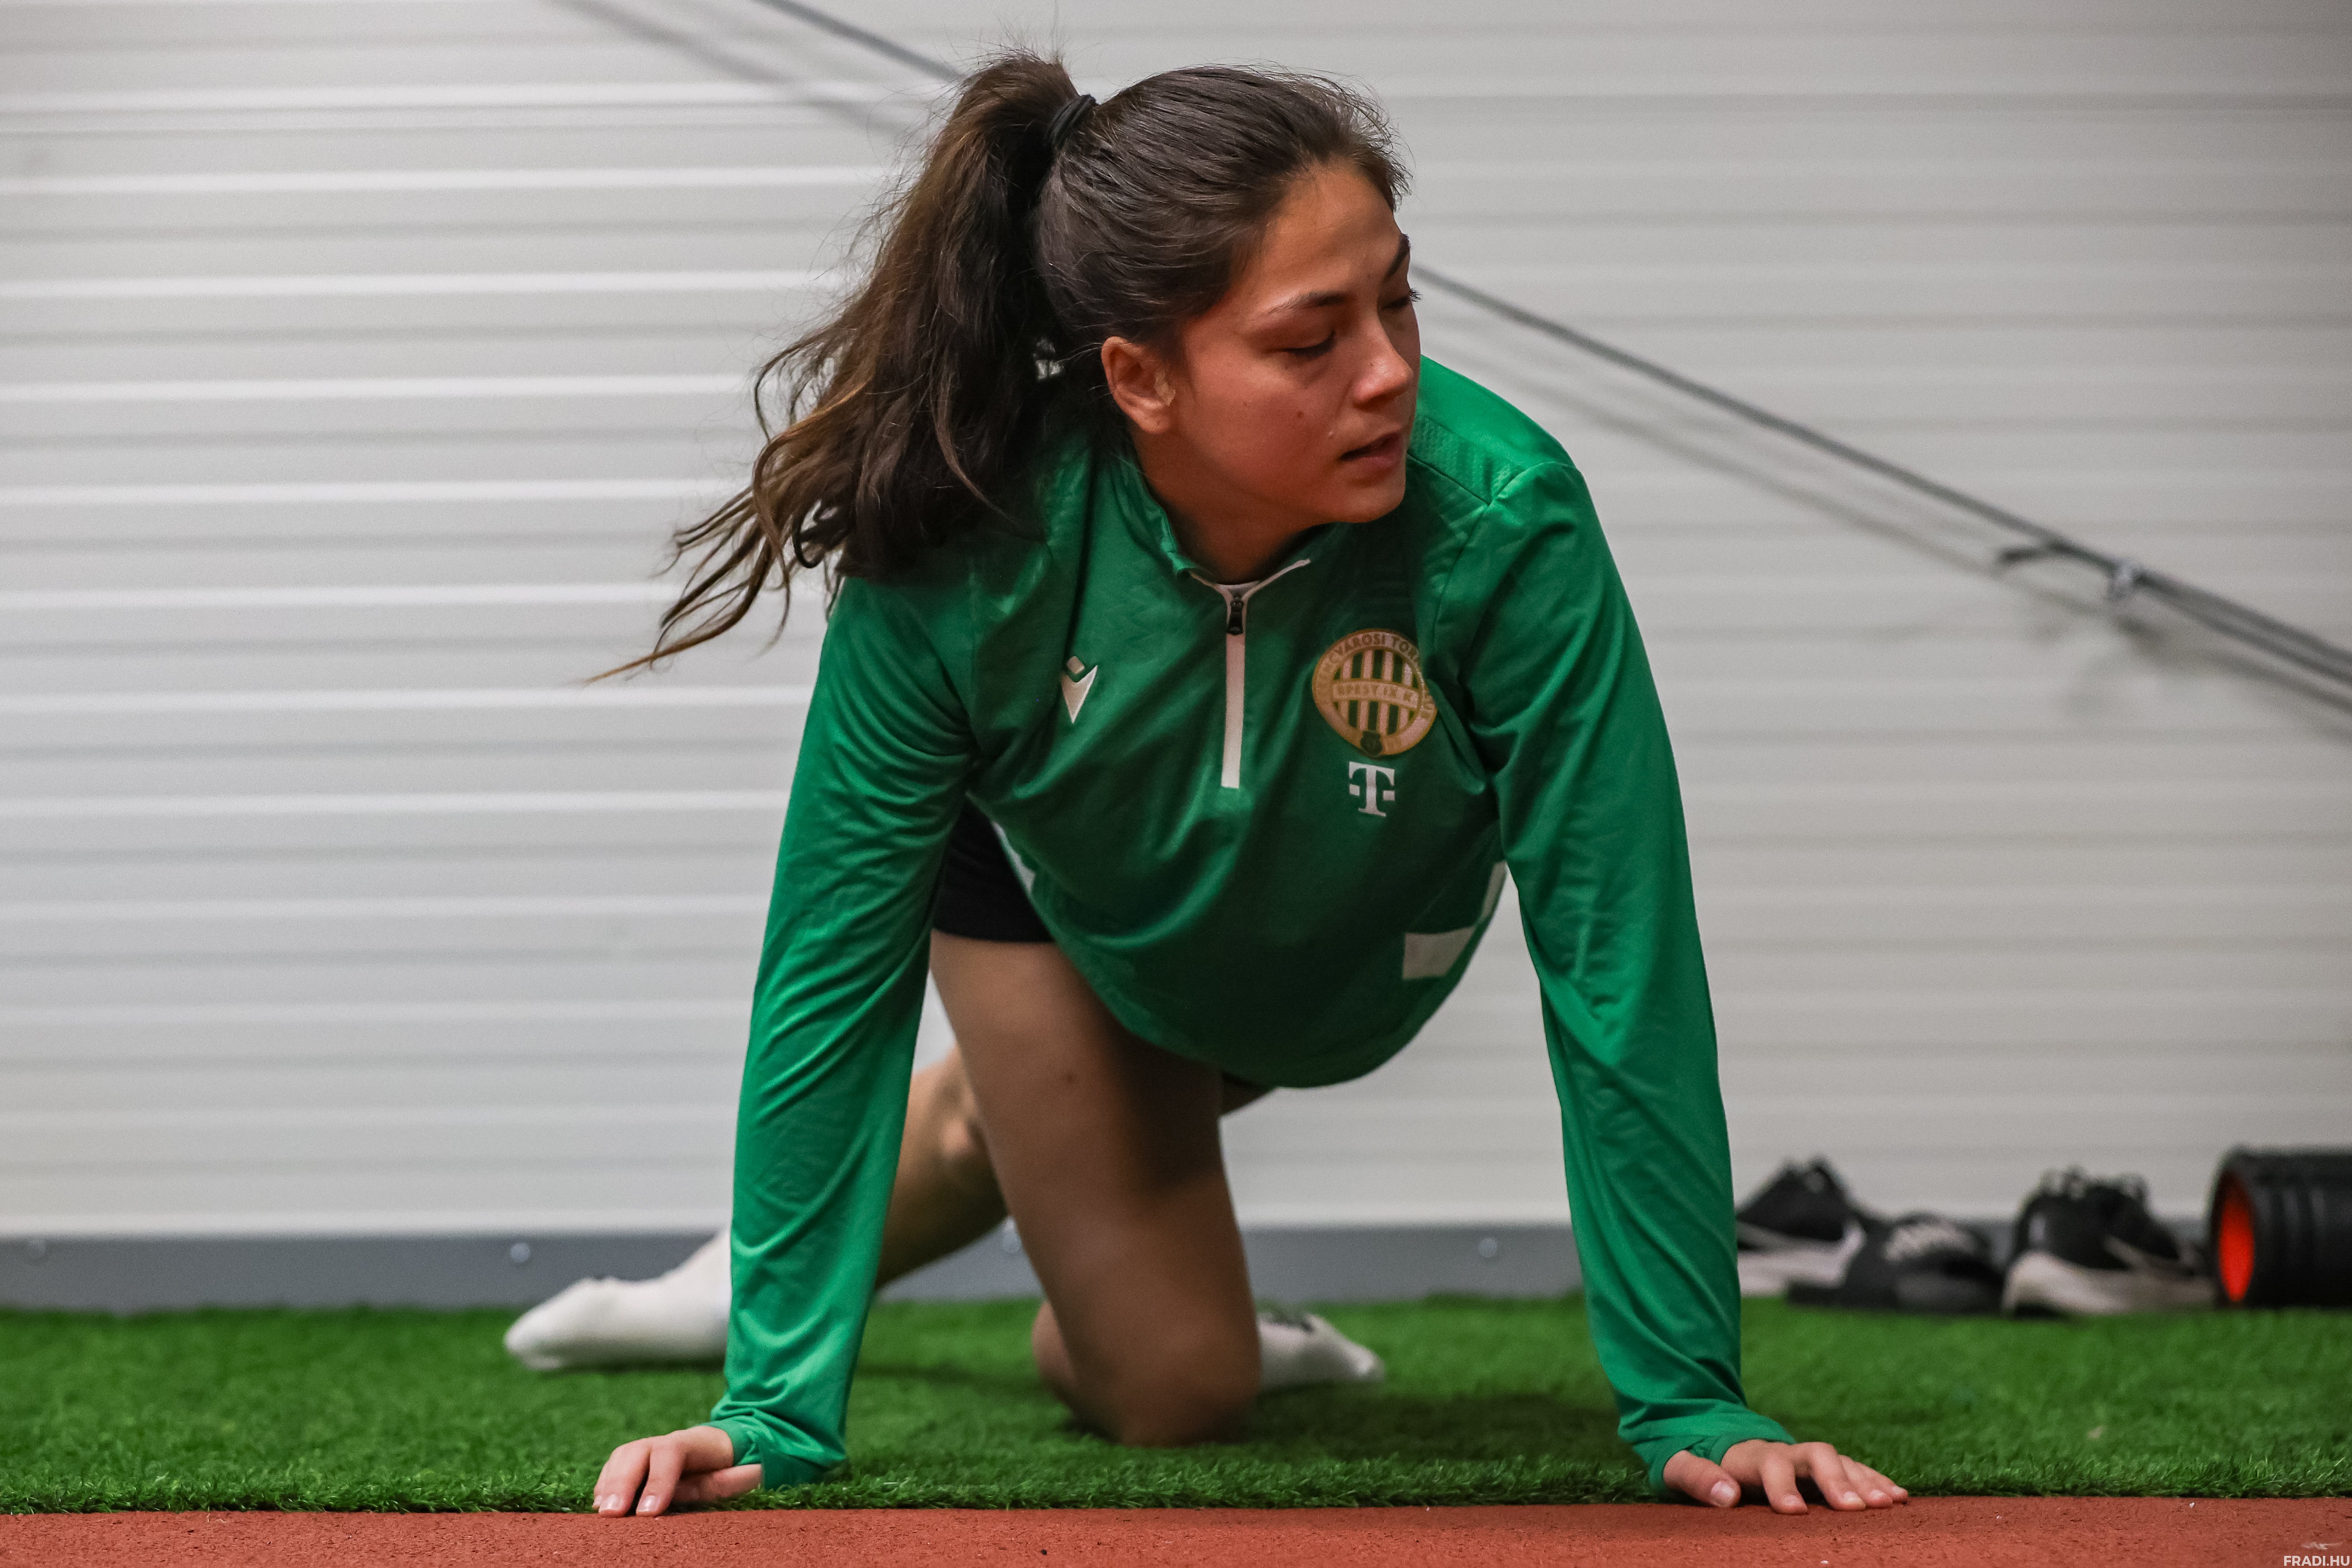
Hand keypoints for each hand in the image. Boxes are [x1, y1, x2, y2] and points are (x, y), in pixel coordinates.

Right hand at [593, 1424, 761, 1516]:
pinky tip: (601, 1504)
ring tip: (602, 1511)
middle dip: (623, 1482)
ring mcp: (651, 1448)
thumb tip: (693, 1490)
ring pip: (624, 1455)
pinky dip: (606, 1483)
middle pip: (638, 1451)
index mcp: (697, 1442)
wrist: (726, 1448)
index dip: (658, 1481)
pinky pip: (616, 1465)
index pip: (672, 1452)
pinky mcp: (638, 1461)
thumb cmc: (735, 1465)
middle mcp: (668, 1441)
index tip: (648, 1513)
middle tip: (612, 1513)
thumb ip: (727, 1480)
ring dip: (610, 1483)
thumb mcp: (745, 1471)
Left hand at [1664, 1438, 1906, 1513]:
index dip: (1782, 1485)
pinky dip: (1876, 1481)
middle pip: (1815, 1455)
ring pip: (1840, 1461)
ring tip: (1889, 1504)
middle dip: (1837, 1480)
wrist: (1707, 1434)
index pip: (1768, 1464)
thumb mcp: (1679, 1466)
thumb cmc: (1694, 1459)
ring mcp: (1805, 1457)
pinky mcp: (1821, 1467)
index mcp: (1747, 1454)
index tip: (1793, 1511)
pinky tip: (1898, 1498)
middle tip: (1856, 1508)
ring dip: (1865, 1481)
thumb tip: (1726, 1495)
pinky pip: (1853, 1469)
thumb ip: (1697, 1477)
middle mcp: (1783, 1451)